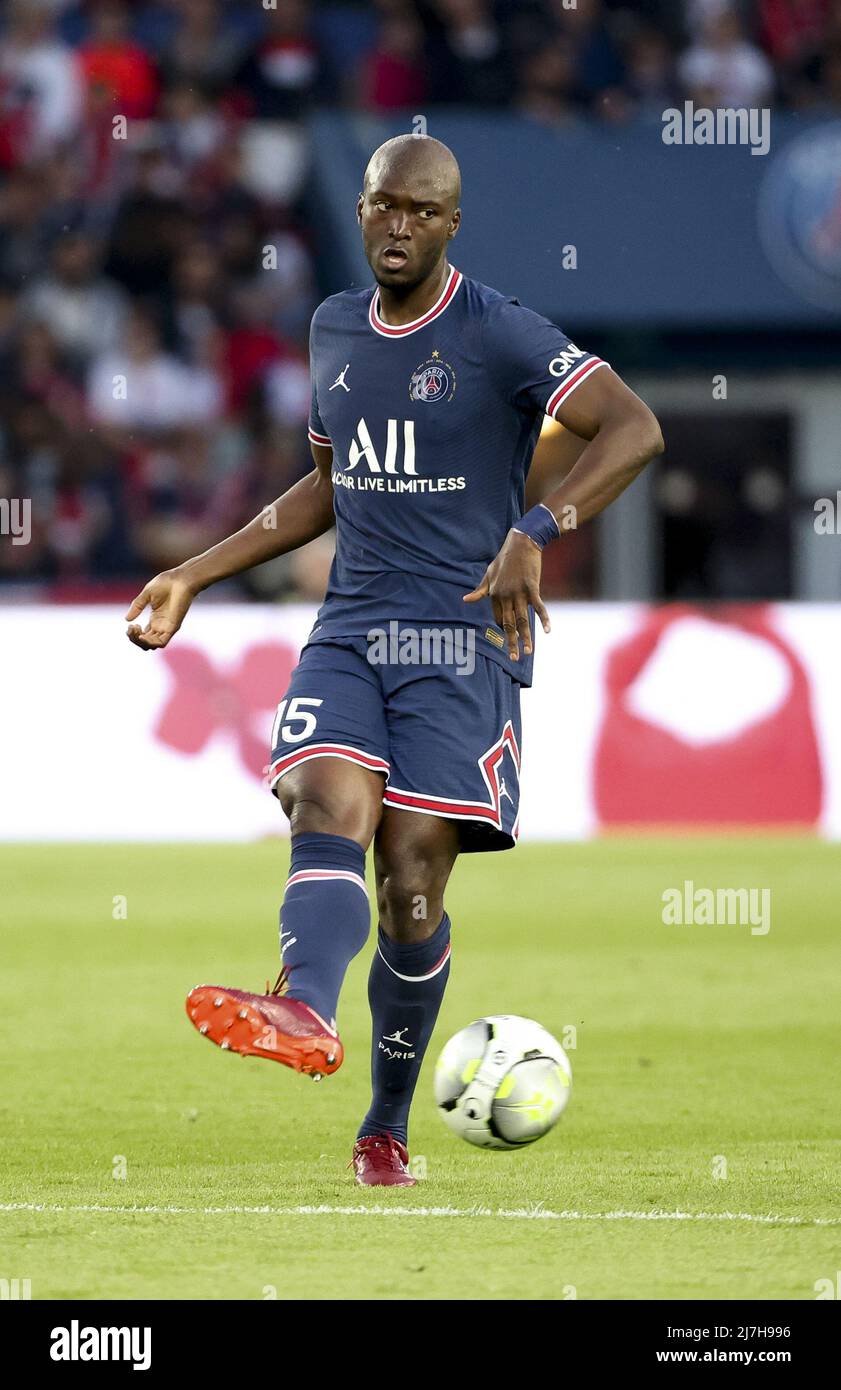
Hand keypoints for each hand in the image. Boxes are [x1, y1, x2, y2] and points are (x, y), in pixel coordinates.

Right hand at [125, 569, 196, 650]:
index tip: (130, 625)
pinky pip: (162, 643)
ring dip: (141, 642)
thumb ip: (137, 607)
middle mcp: (161, 625)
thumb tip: (127, 620)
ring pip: (152, 645)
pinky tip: (142, 636)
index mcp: (155, 619)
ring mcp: (167, 627)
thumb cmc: (166, 583)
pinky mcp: (173, 627)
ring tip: (136, 631)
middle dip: (134, 639)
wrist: (180, 579)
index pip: (143, 635)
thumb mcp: (146, 595)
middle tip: (131, 628)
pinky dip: (151, 643)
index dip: (133, 635)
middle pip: (146, 642)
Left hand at [463, 529, 550, 660]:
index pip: (499, 618)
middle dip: (511, 642)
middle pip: (509, 623)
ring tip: (528, 652)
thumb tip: (465, 600)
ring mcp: (519, 592)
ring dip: (526, 637)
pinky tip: (547, 631)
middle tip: (513, 658)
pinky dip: (544, 619)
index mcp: (494, 594)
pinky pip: (538, 606)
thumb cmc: (504, 559)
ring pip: (523, 619)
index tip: (509, 638)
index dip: (504, 629)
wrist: (521, 542)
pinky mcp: (532, 587)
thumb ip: (480, 590)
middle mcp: (506, 596)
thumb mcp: (488, 574)